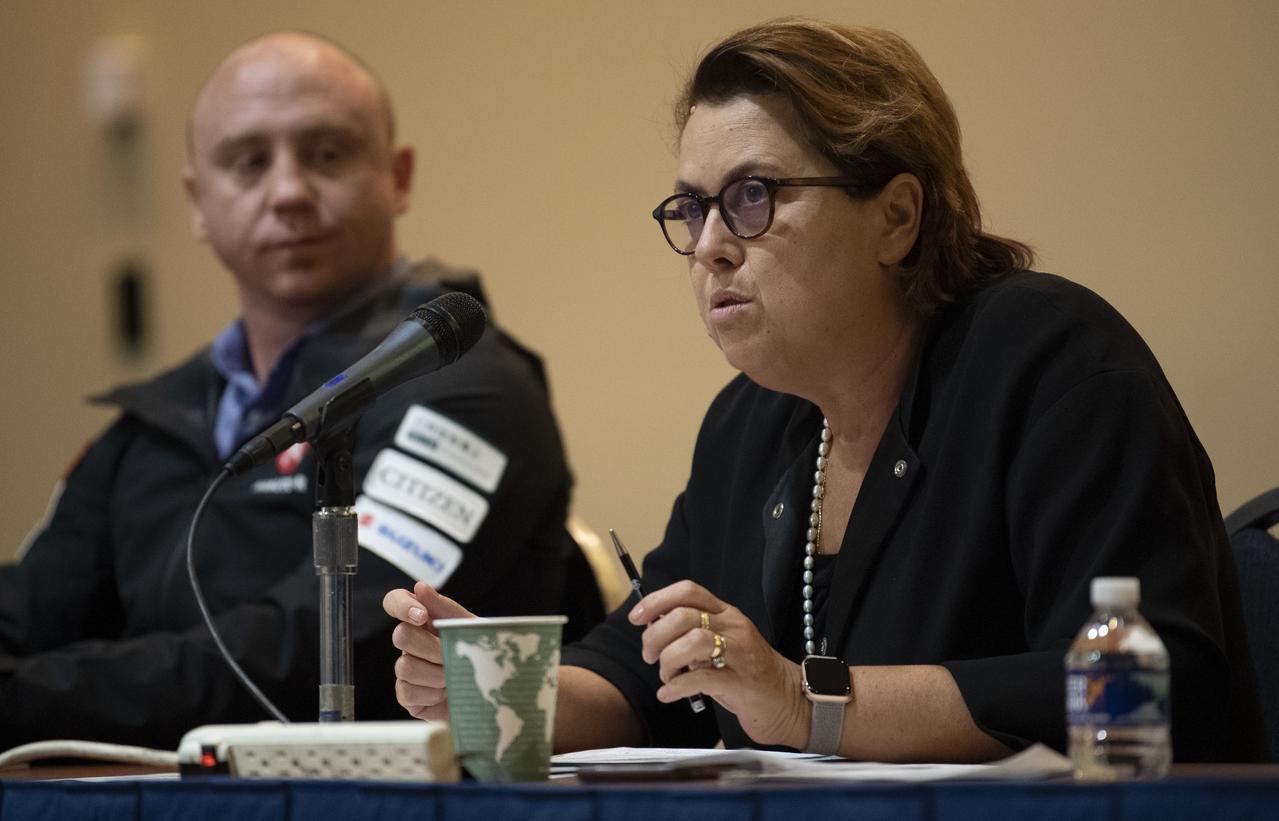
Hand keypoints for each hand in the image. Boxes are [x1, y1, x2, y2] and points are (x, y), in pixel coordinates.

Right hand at [382, 581, 474, 720]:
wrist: (492, 693)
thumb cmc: (482, 656)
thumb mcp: (472, 629)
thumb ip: (446, 609)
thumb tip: (420, 587)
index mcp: (424, 621)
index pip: (395, 602)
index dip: (402, 605)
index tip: (422, 616)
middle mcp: (411, 643)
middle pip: (400, 635)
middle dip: (431, 648)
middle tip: (451, 657)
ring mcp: (407, 669)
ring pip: (404, 667)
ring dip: (436, 675)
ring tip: (454, 678)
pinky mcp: (407, 695)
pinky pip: (406, 691)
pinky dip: (431, 694)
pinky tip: (445, 694)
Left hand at [629, 580, 808, 748]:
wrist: (788, 700)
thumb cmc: (746, 673)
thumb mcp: (720, 646)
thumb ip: (691, 636)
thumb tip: (652, 629)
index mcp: (726, 614)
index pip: (688, 591)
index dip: (657, 600)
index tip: (637, 617)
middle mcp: (734, 627)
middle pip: (684, 615)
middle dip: (655, 635)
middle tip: (649, 655)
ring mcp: (740, 654)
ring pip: (693, 641)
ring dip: (667, 660)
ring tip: (666, 675)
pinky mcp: (742, 682)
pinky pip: (702, 678)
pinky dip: (676, 686)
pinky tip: (668, 694)